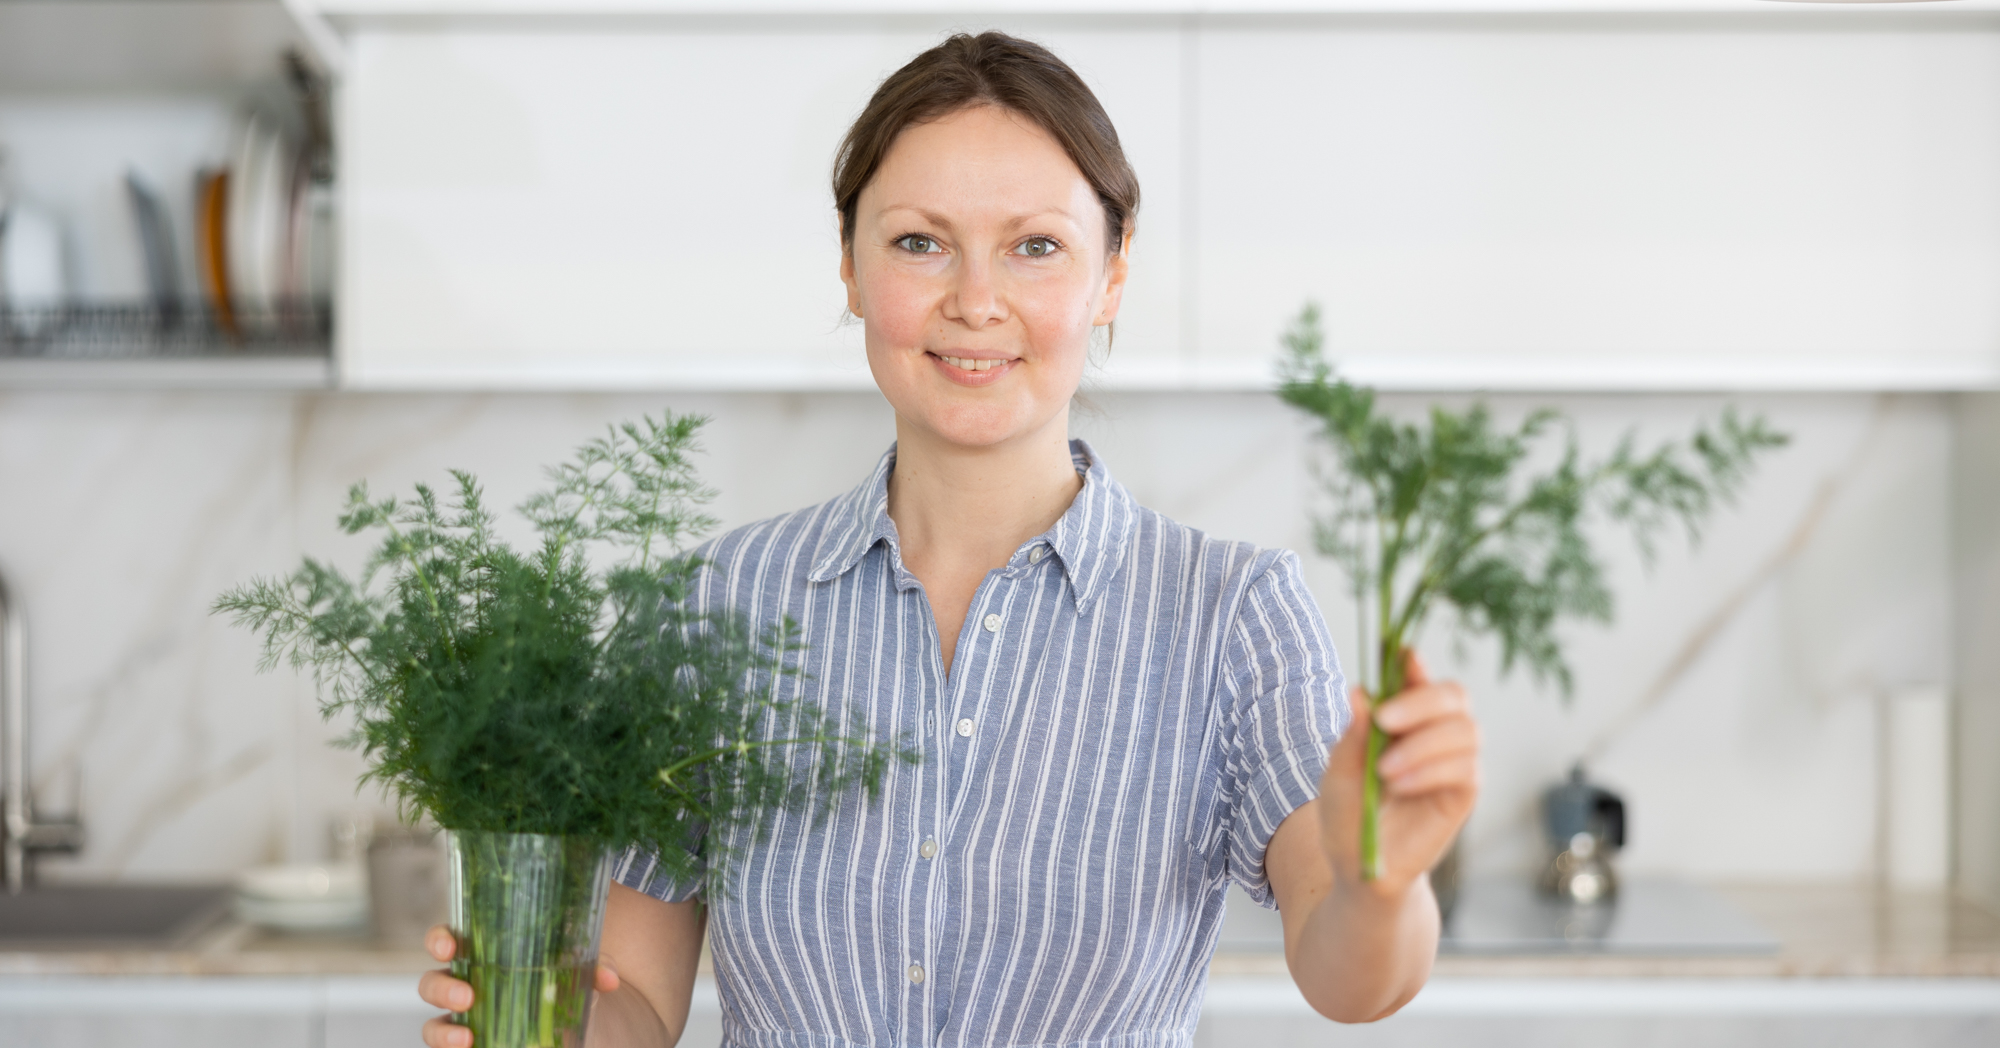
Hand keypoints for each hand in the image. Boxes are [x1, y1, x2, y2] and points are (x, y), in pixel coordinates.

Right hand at [418, 924, 622, 1047]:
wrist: (577, 1023)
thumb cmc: (564, 981)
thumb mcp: (579, 970)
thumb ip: (593, 966)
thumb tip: (609, 977)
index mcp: (482, 953)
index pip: (446, 939)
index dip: (439, 940)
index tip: (449, 947)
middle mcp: (465, 985)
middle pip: (431, 983)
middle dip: (442, 989)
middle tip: (468, 997)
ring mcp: (465, 1020)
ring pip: (434, 1025)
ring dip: (443, 1032)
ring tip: (467, 1039)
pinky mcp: (471, 1045)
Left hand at [1318, 649, 1478, 895]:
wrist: (1360, 865)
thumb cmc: (1348, 813)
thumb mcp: (1338, 774)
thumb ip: (1353, 735)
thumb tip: (1360, 691)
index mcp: (1403, 718)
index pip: (1420, 678)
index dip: (1415, 664)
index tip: (1401, 657)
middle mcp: (1435, 733)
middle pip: (1455, 695)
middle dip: (1420, 700)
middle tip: (1383, 719)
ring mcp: (1454, 762)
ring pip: (1466, 730)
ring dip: (1423, 744)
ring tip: (1384, 771)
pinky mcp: (1464, 793)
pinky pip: (1467, 769)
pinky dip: (1431, 771)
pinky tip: (1400, 786)